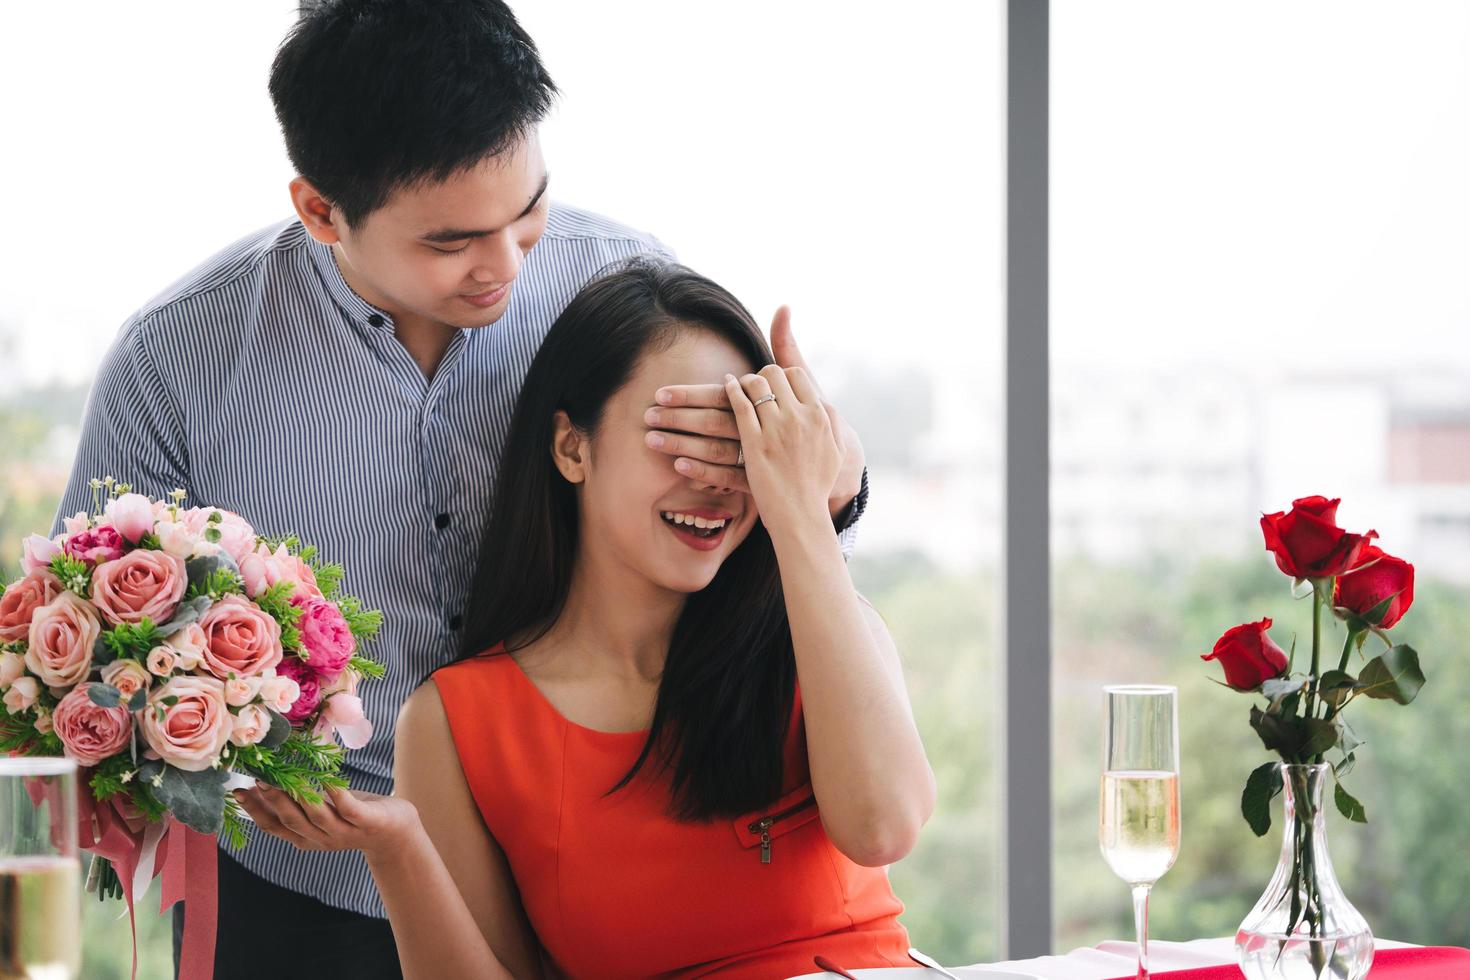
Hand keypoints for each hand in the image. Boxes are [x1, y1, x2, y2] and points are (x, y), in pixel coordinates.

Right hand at [234, 784, 419, 857]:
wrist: (396, 832)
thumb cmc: (353, 814)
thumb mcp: (320, 810)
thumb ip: (296, 802)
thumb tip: (264, 781)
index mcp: (306, 838)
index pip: (274, 827)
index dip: (255, 811)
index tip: (237, 791)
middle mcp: (321, 839)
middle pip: (292, 822)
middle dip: (272, 802)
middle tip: (257, 780)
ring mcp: (344, 832)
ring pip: (316, 816)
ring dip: (298, 797)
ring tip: (283, 778)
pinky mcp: (366, 822)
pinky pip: (349, 809)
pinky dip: (337, 795)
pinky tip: (327, 781)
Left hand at [647, 307, 865, 516]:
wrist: (836, 466)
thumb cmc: (813, 416)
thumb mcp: (807, 383)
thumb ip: (787, 347)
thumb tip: (783, 306)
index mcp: (778, 398)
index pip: (728, 391)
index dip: (691, 393)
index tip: (662, 392)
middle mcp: (773, 424)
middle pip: (717, 417)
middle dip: (679, 415)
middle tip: (648, 412)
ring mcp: (767, 453)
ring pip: (718, 446)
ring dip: (683, 442)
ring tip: (652, 437)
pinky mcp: (763, 478)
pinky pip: (729, 475)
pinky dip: (704, 470)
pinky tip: (678, 465)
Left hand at [723, 365, 841, 537]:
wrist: (803, 513)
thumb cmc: (819, 482)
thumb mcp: (835, 446)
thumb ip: (830, 417)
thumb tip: (821, 398)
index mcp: (819, 415)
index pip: (796, 374)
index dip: (780, 374)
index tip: (771, 384)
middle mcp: (799, 417)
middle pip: (772, 374)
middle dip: (758, 375)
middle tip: (751, 386)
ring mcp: (776, 430)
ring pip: (754, 386)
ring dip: (744, 381)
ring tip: (739, 388)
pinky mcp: (755, 445)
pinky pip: (739, 406)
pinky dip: (730, 390)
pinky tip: (725, 387)